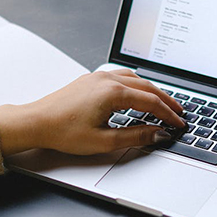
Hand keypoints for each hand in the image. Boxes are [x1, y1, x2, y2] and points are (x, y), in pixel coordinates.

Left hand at [0, 69, 185, 155]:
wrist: (36, 122)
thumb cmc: (63, 131)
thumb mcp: (104, 140)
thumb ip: (135, 136)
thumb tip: (157, 134)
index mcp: (113, 93)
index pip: (151, 102)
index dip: (168, 115)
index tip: (178, 124)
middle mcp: (107, 80)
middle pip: (147, 87)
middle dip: (166, 101)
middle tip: (179, 113)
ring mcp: (98, 77)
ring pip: (136, 79)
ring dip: (152, 90)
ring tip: (163, 103)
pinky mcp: (91, 79)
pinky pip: (122, 76)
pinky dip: (137, 84)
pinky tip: (138, 93)